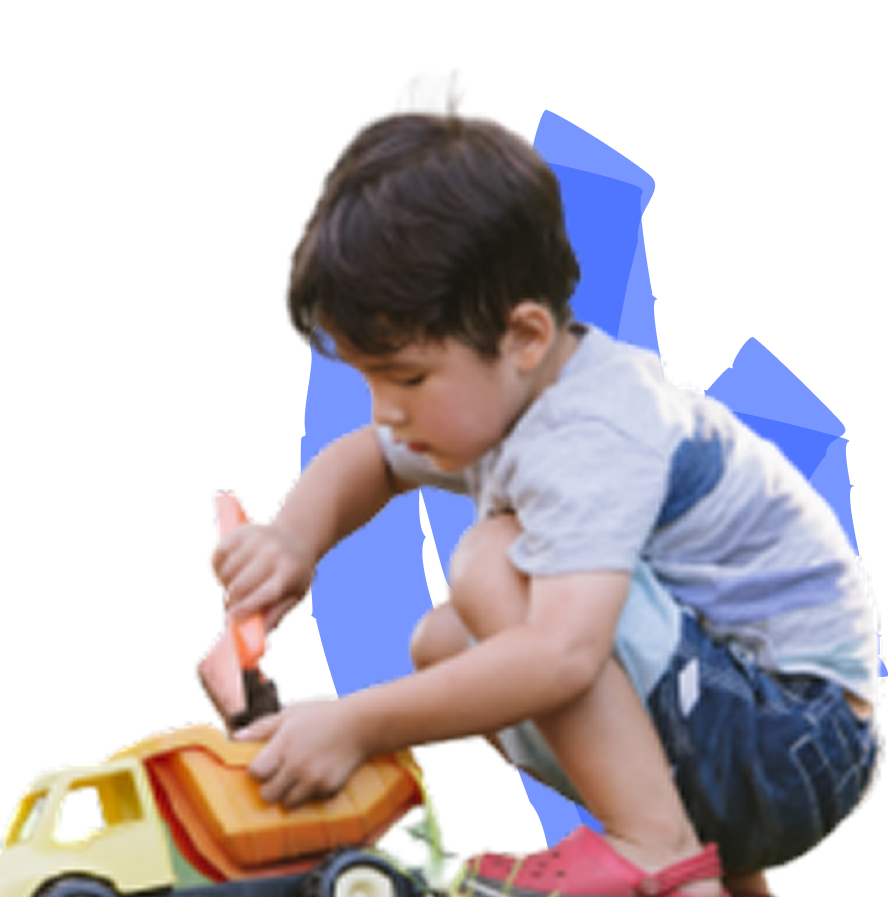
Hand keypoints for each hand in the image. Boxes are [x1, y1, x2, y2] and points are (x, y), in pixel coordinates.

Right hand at [207, 520, 314, 636]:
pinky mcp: (241, 532)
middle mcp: (273, 554)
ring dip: (224, 584)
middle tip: (232, 606)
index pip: (263, 594)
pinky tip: (226, 571)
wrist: (297, 535)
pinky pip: (217, 554)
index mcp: (289, 573)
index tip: (232, 619)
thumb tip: (253, 641)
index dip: (245, 609)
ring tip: (234, 586)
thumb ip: (275, 615)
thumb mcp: (295, 594)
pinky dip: (216, 567)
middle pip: (240, 585)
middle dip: (232, 601)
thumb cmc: (294, 573)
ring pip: (226, 572)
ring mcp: (256, 540)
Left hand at [233, 696, 366, 808]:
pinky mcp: (329, 789)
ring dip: (288, 793)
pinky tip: (316, 776)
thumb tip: (235, 738)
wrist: (361, 724)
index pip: (255, 773)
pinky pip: (310, 802)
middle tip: (278, 773)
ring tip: (297, 776)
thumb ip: (262, 727)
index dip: (257, 769)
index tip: (265, 762)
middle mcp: (297, 765)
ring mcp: (314, 780)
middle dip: (270, 785)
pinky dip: (310, 794)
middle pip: (268, 794)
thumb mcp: (291, 713)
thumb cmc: (323, 714)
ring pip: (287, 804)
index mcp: (285, 744)